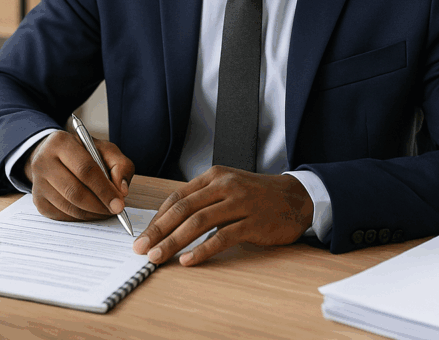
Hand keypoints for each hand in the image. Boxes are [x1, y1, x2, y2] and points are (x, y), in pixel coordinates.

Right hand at [24, 129, 134, 220]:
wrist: (56, 156)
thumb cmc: (84, 153)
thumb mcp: (106, 150)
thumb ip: (120, 165)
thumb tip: (121, 190)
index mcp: (61, 142)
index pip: (85, 169)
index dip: (104, 189)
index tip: (119, 204)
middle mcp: (43, 161)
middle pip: (74, 191)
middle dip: (99, 205)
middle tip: (115, 210)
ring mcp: (38, 183)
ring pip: (68, 206)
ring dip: (92, 213)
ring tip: (106, 210)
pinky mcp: (38, 201)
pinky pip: (62, 216)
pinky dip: (81, 217)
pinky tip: (91, 211)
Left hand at [132, 166, 313, 265]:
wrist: (296, 197)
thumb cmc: (257, 195)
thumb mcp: (227, 188)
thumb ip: (202, 200)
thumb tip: (169, 222)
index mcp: (214, 177)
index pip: (177, 197)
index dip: (157, 218)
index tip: (144, 235)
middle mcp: (224, 186)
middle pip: (183, 209)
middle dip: (159, 231)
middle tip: (142, 248)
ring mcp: (239, 203)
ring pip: (198, 223)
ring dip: (174, 241)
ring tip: (158, 256)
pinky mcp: (253, 222)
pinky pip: (222, 237)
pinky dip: (203, 250)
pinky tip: (189, 260)